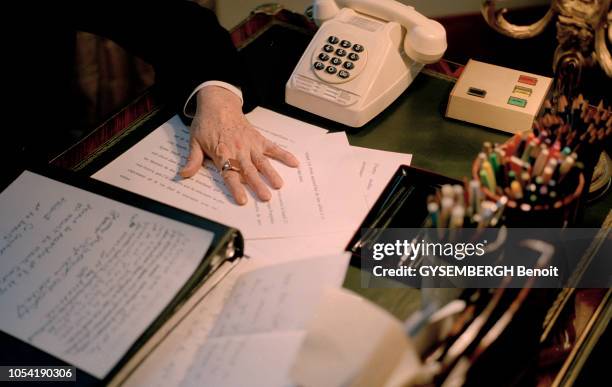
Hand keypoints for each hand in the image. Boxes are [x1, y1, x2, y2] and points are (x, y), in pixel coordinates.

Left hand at [179, 86, 298, 204]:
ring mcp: (250, 144)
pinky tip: (294, 162)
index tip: (243, 200)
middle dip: (258, 184)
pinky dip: (283, 155)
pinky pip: (272, 148)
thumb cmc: (206, 124)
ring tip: (279, 185)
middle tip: (266, 197)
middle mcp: (238, 150)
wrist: (218, 104)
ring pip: (262, 161)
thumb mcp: (195, 141)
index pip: (229, 174)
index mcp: (222, 153)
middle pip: (249, 170)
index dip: (236, 188)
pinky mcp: (258, 139)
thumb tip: (183, 175)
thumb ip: (192, 160)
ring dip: (271, 173)